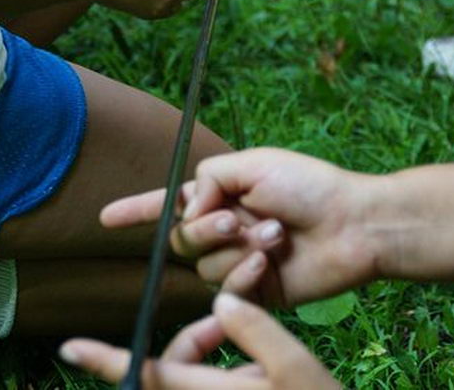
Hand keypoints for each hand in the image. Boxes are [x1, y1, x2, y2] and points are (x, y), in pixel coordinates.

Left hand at [60, 293, 340, 388]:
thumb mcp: (296, 368)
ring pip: (188, 379)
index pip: (146, 375)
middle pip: (169, 370)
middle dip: (193, 337)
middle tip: (229, 320)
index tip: (67, 346)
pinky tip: (258, 370)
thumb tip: (221, 300)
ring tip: (251, 348)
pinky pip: (207, 389)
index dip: (105, 361)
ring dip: (208, 354)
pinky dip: (223, 373)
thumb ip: (256, 329)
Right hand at [101, 148, 386, 306]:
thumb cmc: (308, 184)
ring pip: (201, 265)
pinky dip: (244, 272)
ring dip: (235, 248)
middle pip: (179, 238)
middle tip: (237, 219)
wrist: (351, 224)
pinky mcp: (254, 290)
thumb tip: (189, 210)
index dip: (135, 210)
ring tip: (274, 234)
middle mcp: (224, 228)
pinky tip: (271, 260)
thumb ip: (209, 176)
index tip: (103, 219)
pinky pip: (226, 288)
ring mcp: (237, 260)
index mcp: (221, 193)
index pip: (167, 203)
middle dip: (204, 228)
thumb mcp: (253, 163)